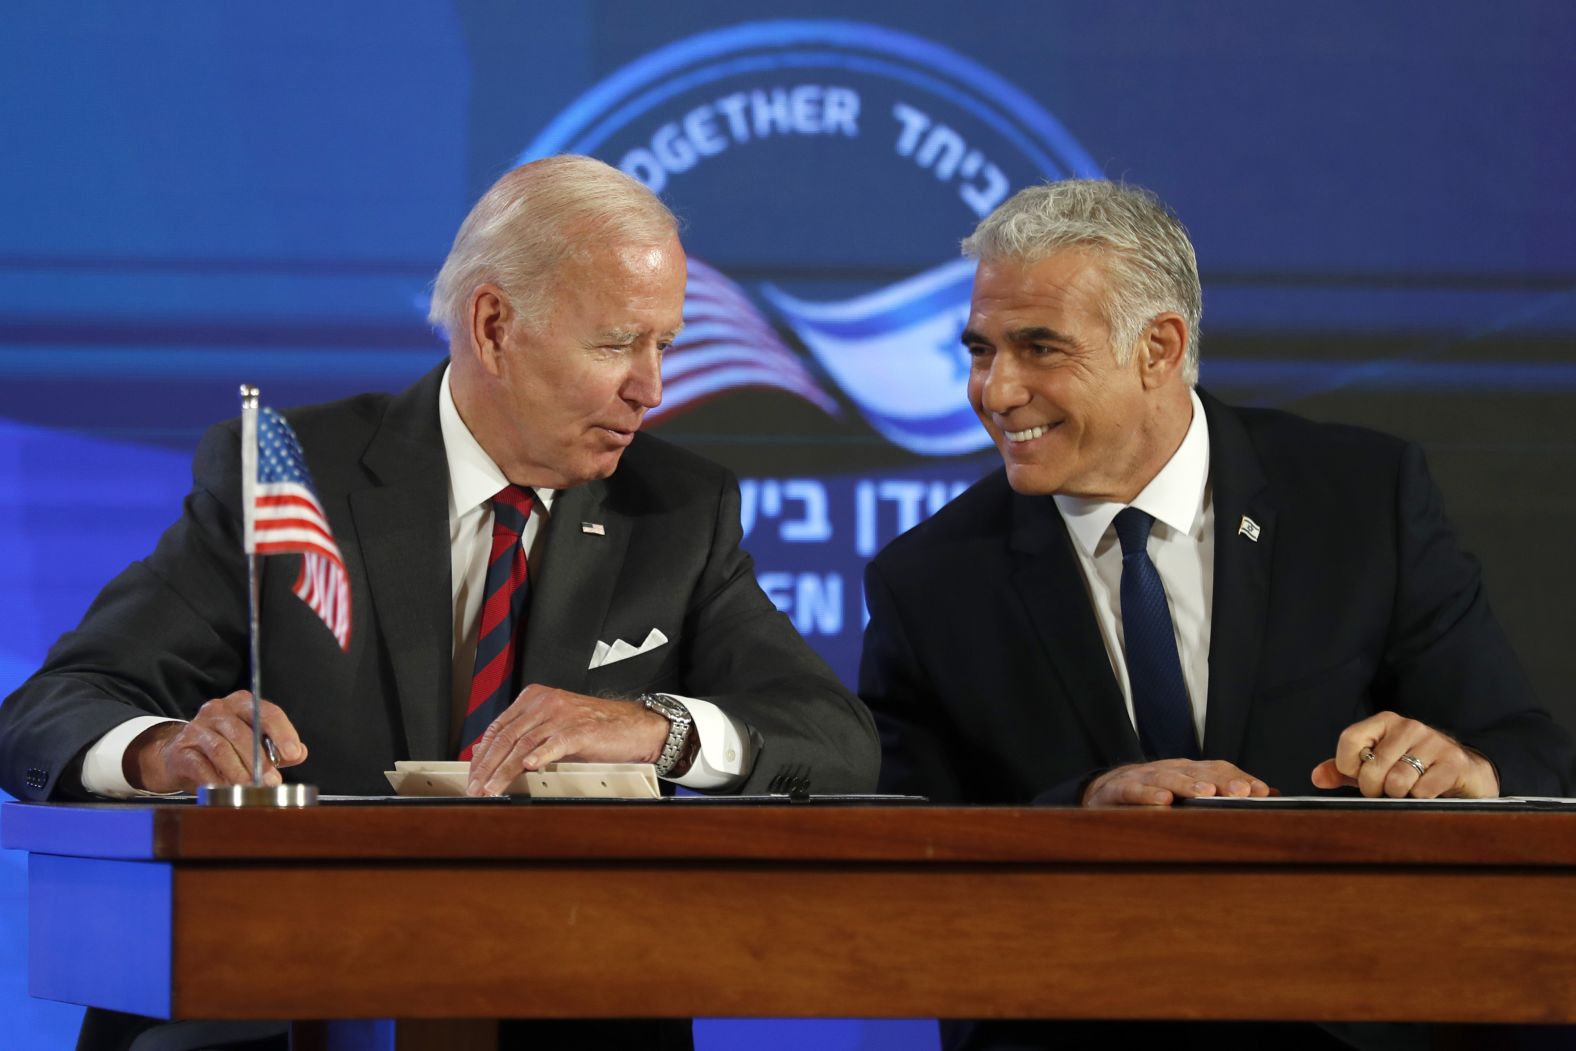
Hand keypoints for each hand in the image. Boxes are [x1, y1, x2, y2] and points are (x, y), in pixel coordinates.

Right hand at [124, 690, 307, 792]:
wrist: (179, 755)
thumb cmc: (225, 748)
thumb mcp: (254, 744)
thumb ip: (277, 748)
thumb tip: (300, 753)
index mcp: (242, 703)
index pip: (266, 713)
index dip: (283, 733)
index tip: (293, 754)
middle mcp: (218, 710)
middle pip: (243, 733)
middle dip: (260, 760)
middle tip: (273, 781)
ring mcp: (196, 728)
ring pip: (221, 749)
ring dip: (239, 772)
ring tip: (252, 788)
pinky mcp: (181, 750)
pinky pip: (200, 766)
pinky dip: (216, 780)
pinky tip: (226, 791)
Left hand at [466, 685, 670, 795]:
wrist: (635, 727)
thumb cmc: (597, 729)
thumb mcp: (556, 726)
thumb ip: (528, 736)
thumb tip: (495, 760)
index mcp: (535, 699)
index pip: (497, 727)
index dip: (481, 754)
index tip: (471, 775)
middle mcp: (545, 703)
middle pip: (505, 736)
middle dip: (486, 766)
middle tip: (475, 788)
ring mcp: (562, 715)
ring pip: (523, 744)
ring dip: (503, 771)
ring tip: (491, 789)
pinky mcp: (580, 729)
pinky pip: (554, 743)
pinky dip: (539, 756)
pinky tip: (528, 768)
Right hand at [1081, 758, 1272, 806]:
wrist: (1103, 793)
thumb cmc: (1152, 795)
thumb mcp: (1188, 793)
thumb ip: (1225, 793)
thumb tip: (1271, 794)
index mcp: (1188, 771)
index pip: (1218, 769)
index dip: (1240, 778)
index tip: (1262, 792)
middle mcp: (1169, 770)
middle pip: (1198, 771)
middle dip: (1222, 781)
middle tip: (1243, 792)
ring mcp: (1143, 778)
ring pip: (1168, 778)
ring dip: (1188, 785)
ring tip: (1206, 794)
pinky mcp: (1119, 790)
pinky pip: (1134, 791)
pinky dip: (1148, 796)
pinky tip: (1163, 802)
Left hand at [1311, 711, 1498, 797]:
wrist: (1465, 773)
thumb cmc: (1412, 770)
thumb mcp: (1375, 767)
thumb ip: (1343, 771)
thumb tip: (1317, 778)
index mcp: (1384, 722)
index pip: (1349, 741)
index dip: (1349, 767)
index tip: (1360, 776)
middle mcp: (1408, 726)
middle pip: (1372, 768)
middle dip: (1374, 789)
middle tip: (1387, 790)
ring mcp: (1433, 741)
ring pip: (1397, 781)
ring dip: (1399, 795)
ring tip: (1409, 790)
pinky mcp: (1454, 761)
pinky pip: (1422, 790)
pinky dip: (1421, 798)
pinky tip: (1430, 792)